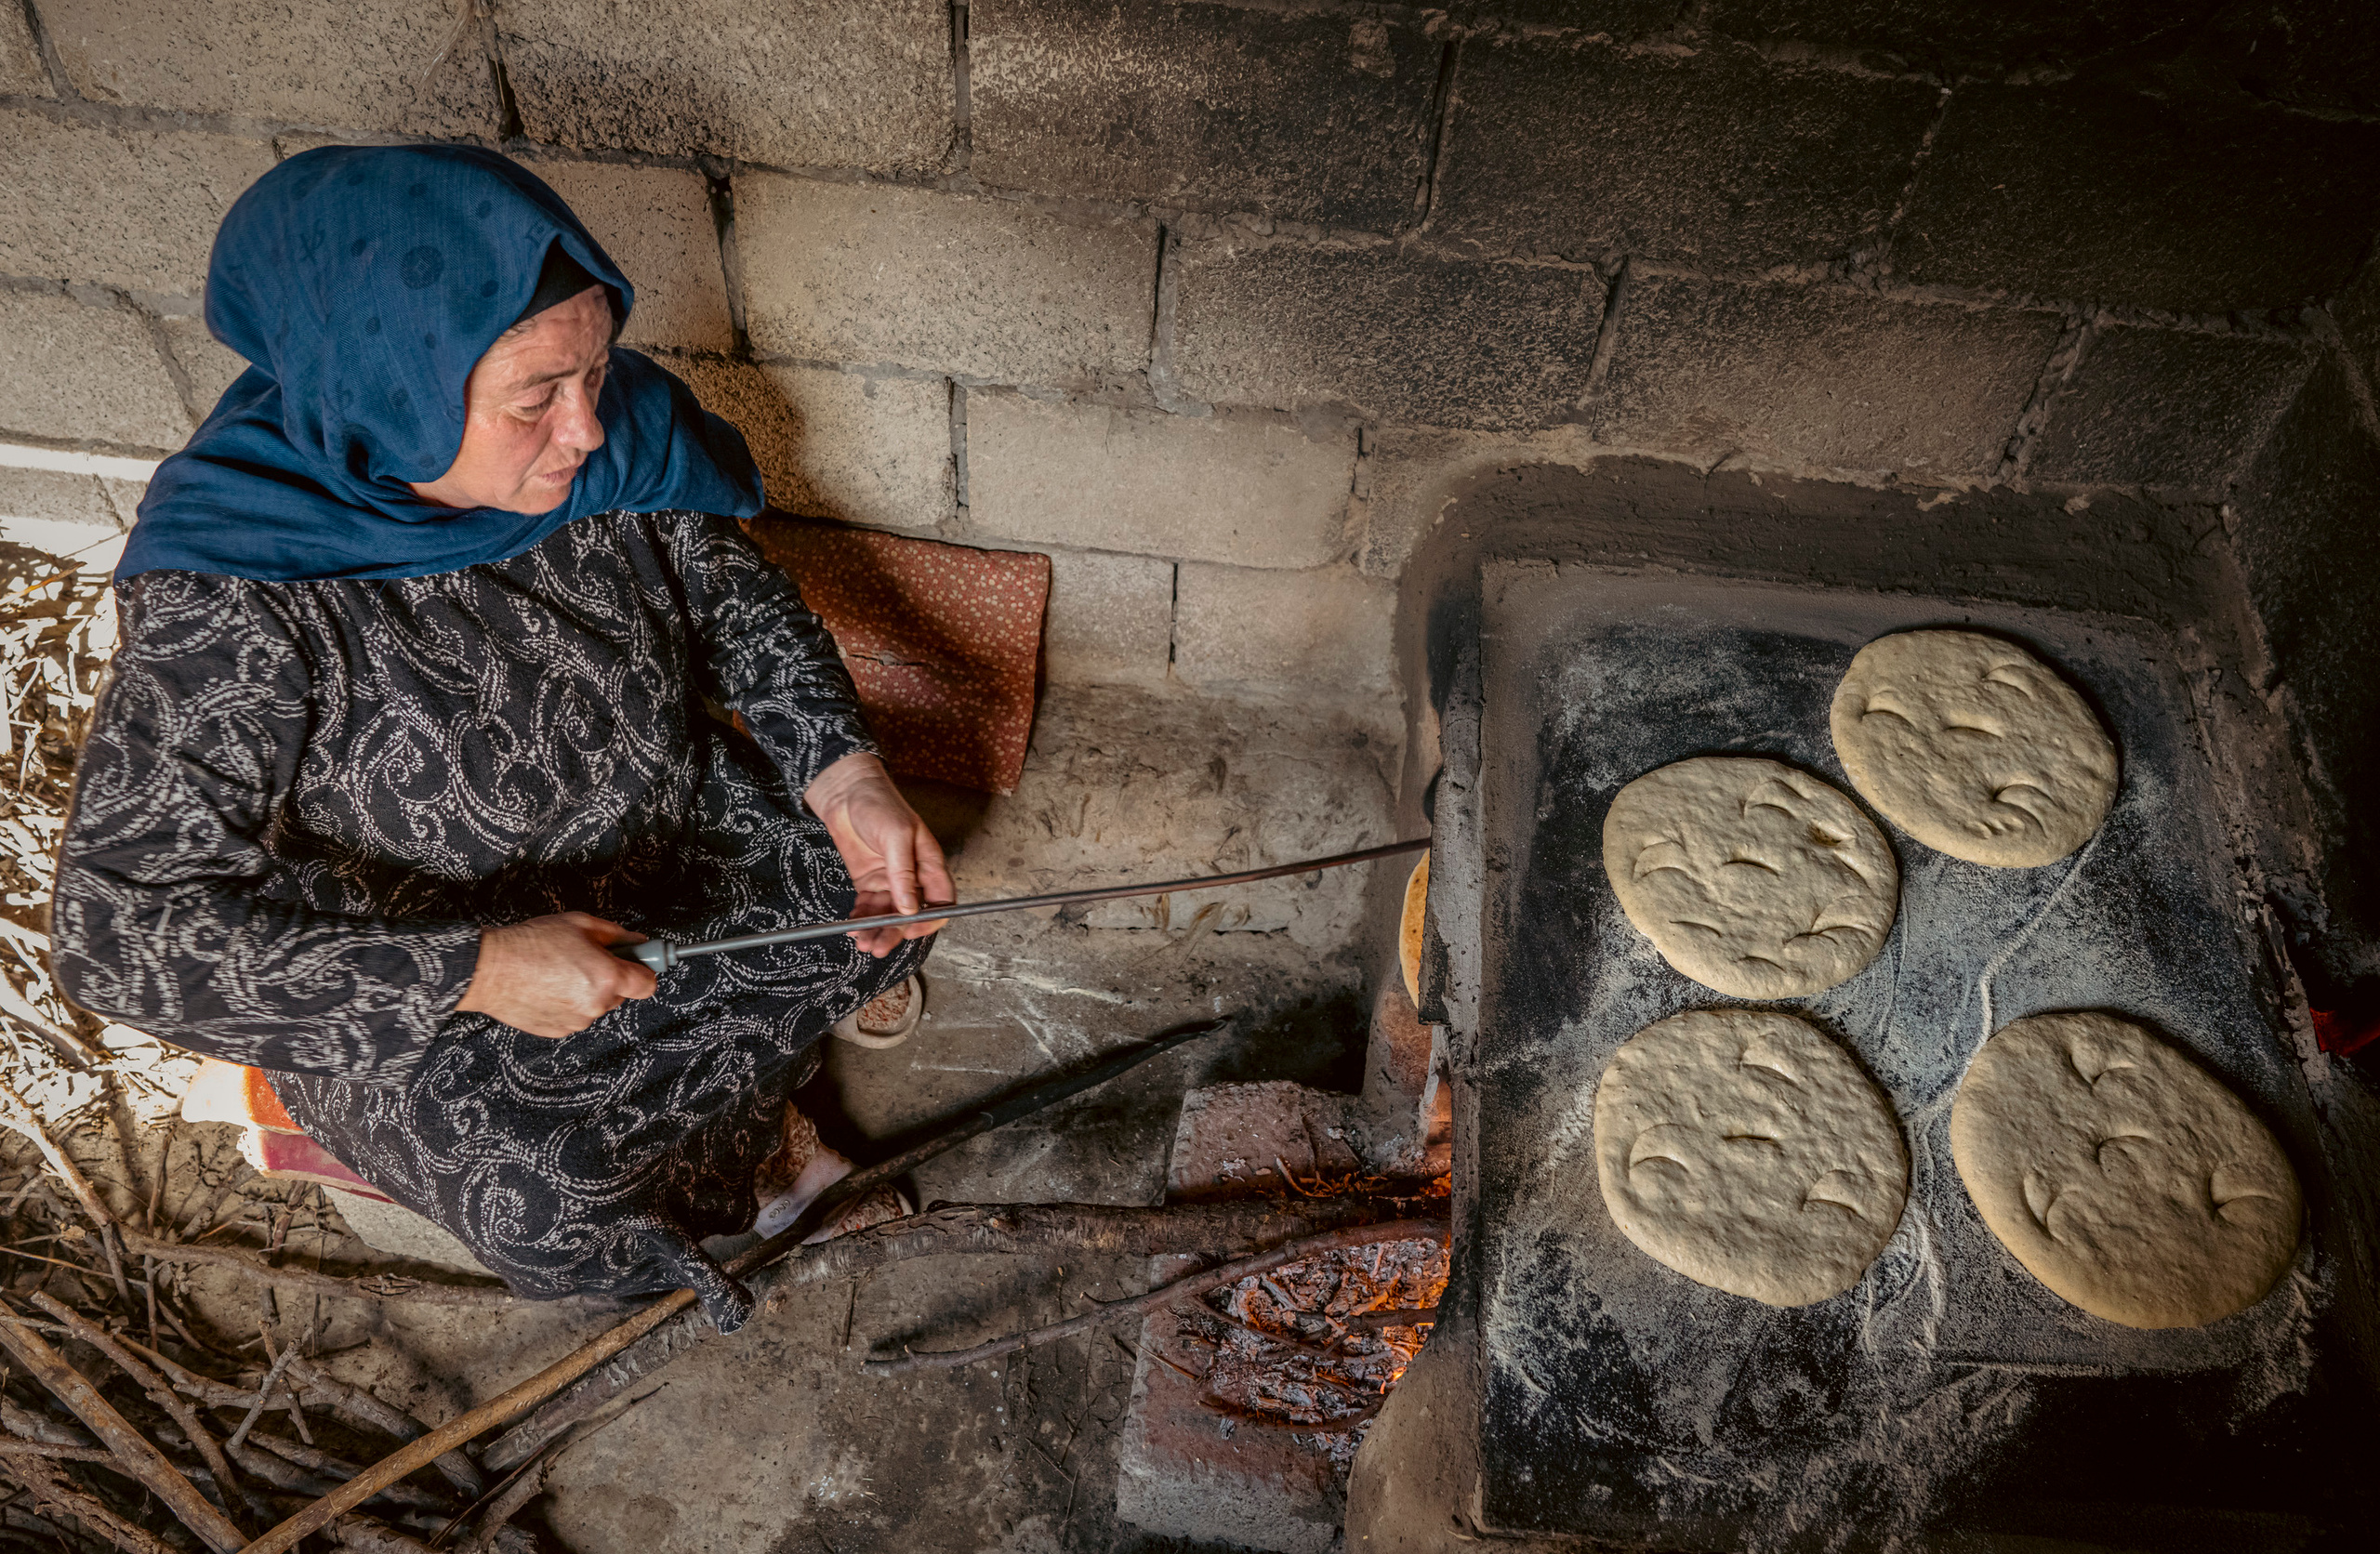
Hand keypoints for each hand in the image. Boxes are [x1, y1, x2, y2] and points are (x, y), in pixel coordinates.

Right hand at [455, 912, 656, 1038]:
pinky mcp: (557, 1031)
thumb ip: (617, 935)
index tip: (640, 962)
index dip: (644, 970)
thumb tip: (637, 942)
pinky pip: (574, 1015)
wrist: (488, 969)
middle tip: (585, 958)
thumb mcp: (580, 924)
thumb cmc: (529, 943)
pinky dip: (567, 1003)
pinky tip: (547, 986)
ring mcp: (576, 1022)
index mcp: (607, 979)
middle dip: (610, 977)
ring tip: (558, 971)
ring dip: (586, 991)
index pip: (648, 984)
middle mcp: (595, 1005)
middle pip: (620, 994)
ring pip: (595, 1005)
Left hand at [804, 752, 953, 955]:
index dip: (930, 920)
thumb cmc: (878, 803)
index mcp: (929, 864)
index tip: (911, 931)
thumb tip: (909, 907)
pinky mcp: (868, 881)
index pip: (941, 901)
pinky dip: (861, 919)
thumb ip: (903, 873)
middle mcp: (912, 876)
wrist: (845, 792)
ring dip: (876, 930)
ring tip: (861, 941)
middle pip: (911, 914)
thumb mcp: (897, 835)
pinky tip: (852, 925)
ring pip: (888, 915)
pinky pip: (868, 908)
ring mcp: (889, 880)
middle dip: (895, 933)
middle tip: (877, 946)